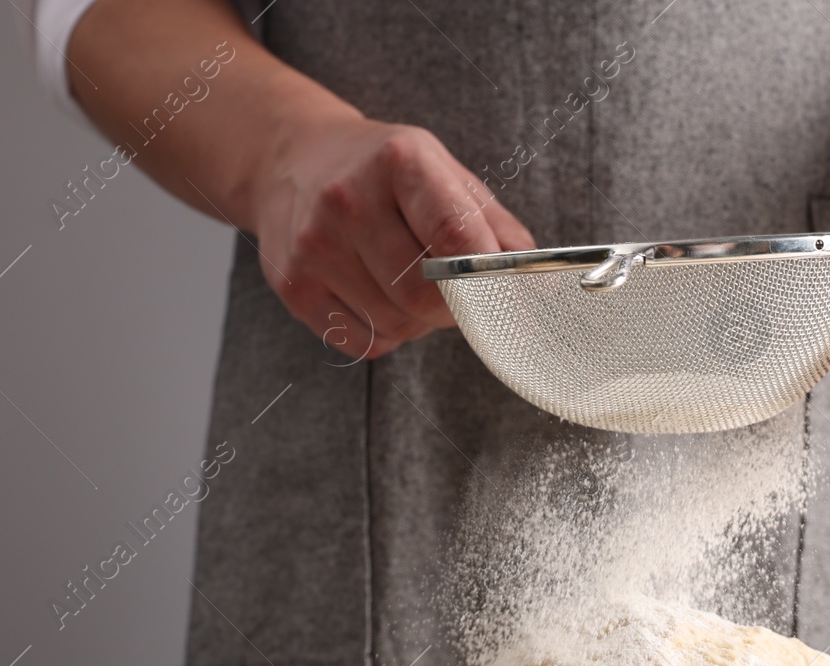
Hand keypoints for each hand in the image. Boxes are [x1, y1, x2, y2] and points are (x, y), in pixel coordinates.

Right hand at [250, 116, 534, 359]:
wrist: (293, 158)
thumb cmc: (382, 171)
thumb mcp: (445, 174)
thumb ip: (496, 229)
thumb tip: (536, 286)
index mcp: (398, 162)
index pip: (456, 237)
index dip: (486, 279)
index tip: (500, 294)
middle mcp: (348, 199)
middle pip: (424, 295)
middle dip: (452, 307)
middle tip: (454, 291)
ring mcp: (313, 245)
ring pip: (396, 325)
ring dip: (417, 321)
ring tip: (407, 284)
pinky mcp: (293, 284)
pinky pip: (363, 342)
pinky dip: (384, 333)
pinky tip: (376, 296)